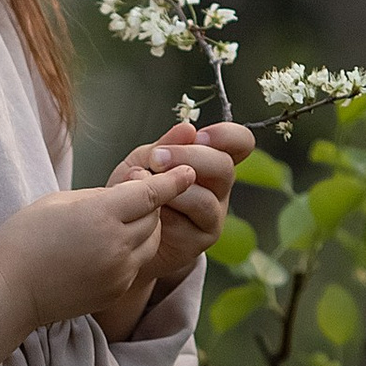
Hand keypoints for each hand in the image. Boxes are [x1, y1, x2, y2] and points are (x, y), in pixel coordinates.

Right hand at [0, 156, 200, 365]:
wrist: (9, 291)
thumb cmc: (24, 238)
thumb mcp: (59, 201)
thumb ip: (99, 196)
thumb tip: (128, 193)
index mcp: (102, 213)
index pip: (151, 192)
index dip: (172, 180)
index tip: (188, 170)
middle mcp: (117, 244)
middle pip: (154, 217)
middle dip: (151, 203)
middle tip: (136, 194)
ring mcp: (119, 271)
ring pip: (150, 242)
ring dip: (145, 228)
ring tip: (120, 222)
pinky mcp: (116, 290)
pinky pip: (136, 264)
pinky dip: (131, 252)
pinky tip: (107, 248)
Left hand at [107, 117, 252, 302]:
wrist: (126, 230)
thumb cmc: (139, 191)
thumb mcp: (145, 161)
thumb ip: (165, 145)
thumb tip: (187, 128)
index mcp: (210, 160)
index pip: (239, 143)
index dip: (226, 135)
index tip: (199, 135)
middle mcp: (218, 186)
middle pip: (224, 166)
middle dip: (189, 157)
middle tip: (157, 158)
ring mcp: (214, 213)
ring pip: (207, 196)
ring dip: (175, 186)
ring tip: (148, 183)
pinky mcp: (204, 237)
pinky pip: (191, 220)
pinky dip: (170, 207)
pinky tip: (152, 207)